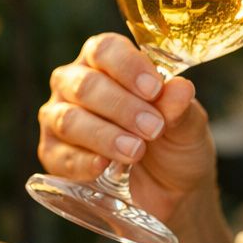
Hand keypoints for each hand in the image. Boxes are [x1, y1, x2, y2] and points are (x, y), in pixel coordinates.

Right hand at [37, 33, 216, 222]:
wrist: (170, 192)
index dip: (128, 67)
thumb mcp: (188, 125)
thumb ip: (181, 107)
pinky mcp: (53, 154)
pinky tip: (104, 166)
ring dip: (105, 136)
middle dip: (121, 107)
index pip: (105, 50)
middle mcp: (75, 84)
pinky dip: (84, 162)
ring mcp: (60, 118)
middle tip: (153, 128)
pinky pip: (60, 156)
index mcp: (107, 62)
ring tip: (136, 151)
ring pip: (69, 120)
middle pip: (85, 85)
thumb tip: (180, 89)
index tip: (154, 90)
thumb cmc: (175, 144)